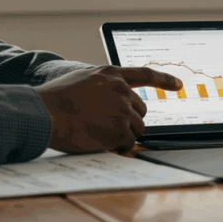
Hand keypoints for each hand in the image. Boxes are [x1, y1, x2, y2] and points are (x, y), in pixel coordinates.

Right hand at [34, 66, 181, 152]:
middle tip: (107, 126)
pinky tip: (100, 142)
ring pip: (137, 128)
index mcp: (111, 74)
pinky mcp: (119, 130)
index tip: (179, 84)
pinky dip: (118, 147)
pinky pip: (128, 144)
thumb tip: (116, 98)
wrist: (43, 113)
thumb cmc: (54, 100)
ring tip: (99, 133)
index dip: (164, 80)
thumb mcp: (81, 80)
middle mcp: (121, 90)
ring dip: (124, 134)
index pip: (146, 74)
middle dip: (130, 120)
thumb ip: (102, 85)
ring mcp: (122, 110)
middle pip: (141, 110)